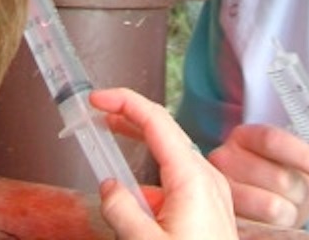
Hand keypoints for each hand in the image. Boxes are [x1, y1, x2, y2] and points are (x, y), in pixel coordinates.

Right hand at [91, 88, 236, 239]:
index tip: (96, 98)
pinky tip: (134, 186)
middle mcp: (206, 178)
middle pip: (165, 130)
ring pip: (172, 151)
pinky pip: (179, 175)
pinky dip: (153, 166)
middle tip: (98, 111)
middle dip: (129, 115)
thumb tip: (110, 186)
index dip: (124, 102)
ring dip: (140, 139)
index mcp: (192, 178)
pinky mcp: (211, 209)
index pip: (156, 121)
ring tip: (111, 134)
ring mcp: (212, 192)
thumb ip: (122, 210)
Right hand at [209, 122, 308, 228]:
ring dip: (288, 215)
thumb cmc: (276, 188)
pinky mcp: (224, 214)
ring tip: (283, 212)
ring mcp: (222, 188)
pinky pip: (259, 229)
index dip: (306, 156)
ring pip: (272, 206)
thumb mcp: (300, 167)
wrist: (256, 217)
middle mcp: (226, 157)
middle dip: (300, 194)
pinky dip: (276, 228)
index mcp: (246, 137)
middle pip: (279, 177)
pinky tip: (273, 224)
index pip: (274, 139)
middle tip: (296, 198)